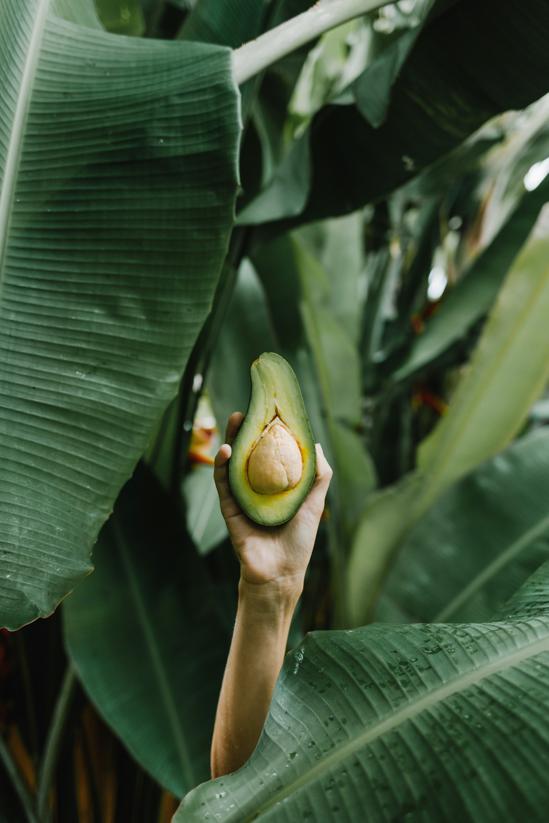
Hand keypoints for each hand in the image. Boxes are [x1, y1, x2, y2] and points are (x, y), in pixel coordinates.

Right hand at [214, 412, 332, 598]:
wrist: (282, 573)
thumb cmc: (300, 540)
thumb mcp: (314, 503)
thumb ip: (318, 475)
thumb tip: (315, 444)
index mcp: (275, 484)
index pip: (268, 451)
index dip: (267, 431)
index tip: (268, 410)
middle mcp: (256, 487)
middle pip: (248, 452)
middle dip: (246, 430)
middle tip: (245, 410)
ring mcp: (241, 496)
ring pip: (232, 463)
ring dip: (231, 440)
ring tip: (235, 420)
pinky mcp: (229, 508)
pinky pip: (223, 483)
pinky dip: (222, 466)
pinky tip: (227, 450)